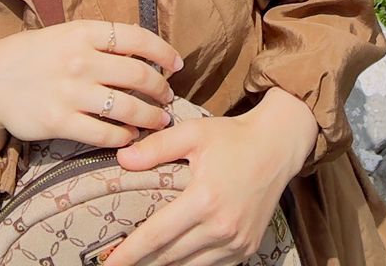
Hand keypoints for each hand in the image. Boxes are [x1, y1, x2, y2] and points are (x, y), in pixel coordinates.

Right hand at [0, 20, 182, 162]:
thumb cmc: (32, 57)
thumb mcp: (65, 35)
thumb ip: (99, 42)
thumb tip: (144, 53)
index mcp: (83, 32)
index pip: (137, 38)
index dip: (163, 52)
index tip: (176, 64)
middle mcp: (79, 59)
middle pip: (138, 75)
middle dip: (160, 89)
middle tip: (167, 98)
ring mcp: (69, 91)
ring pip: (126, 107)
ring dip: (150, 116)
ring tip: (158, 120)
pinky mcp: (59, 121)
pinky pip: (104, 133)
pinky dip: (124, 137)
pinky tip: (130, 137)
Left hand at [107, 90, 316, 265]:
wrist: (278, 147)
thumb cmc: (232, 137)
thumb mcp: (194, 132)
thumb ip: (157, 147)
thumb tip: (122, 159)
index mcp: (204, 199)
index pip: (156, 235)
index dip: (128, 252)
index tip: (108, 264)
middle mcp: (221, 226)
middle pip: (169, 257)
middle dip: (140, 263)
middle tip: (117, 263)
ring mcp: (236, 241)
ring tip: (142, 264)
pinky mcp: (246, 248)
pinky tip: (175, 263)